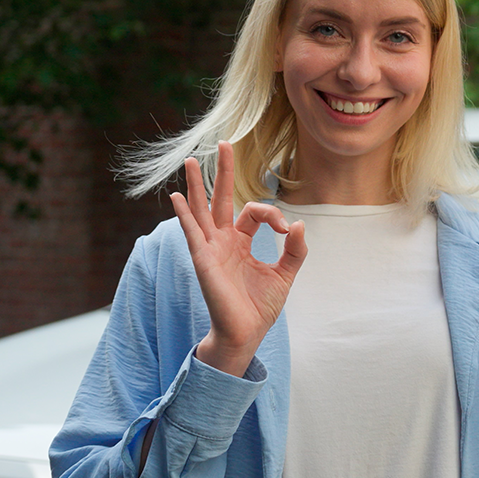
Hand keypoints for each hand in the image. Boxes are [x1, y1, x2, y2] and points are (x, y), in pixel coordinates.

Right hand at [170, 141, 306, 376]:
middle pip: (221, 199)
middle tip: (223, 143)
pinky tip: (177, 196)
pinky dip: (185, 214)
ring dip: (197, 185)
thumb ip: (295, 250)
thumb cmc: (260, 307)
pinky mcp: (203, 260)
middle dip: (223, 172)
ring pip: (202, 210)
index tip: (288, 232)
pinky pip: (192, 232)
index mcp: (241, 242)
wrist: (246, 334)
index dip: (273, 215)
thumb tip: (300, 224)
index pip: (253, 212)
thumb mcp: (286, 275)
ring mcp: (210, 249)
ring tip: (192, 160)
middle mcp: (223, 241)